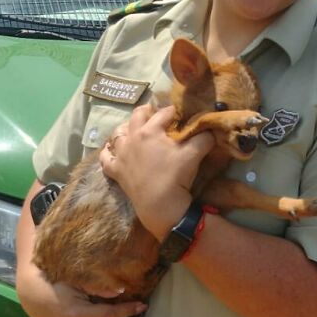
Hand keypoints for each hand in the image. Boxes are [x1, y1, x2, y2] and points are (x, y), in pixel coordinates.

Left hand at [99, 104, 214, 240]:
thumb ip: (204, 137)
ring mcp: (121, 155)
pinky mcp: (115, 171)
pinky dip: (106, 152)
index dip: (173, 111)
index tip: (180, 112)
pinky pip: (105, 158)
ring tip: (133, 128)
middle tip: (155, 113)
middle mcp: (132, 138)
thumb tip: (211, 129)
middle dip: (147, 112)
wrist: (160, 205)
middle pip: (137, 116)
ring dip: (125, 128)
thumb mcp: (194, 154)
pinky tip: (109, 149)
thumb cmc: (176, 176)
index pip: (163, 114)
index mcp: (150, 130)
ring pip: (117, 134)